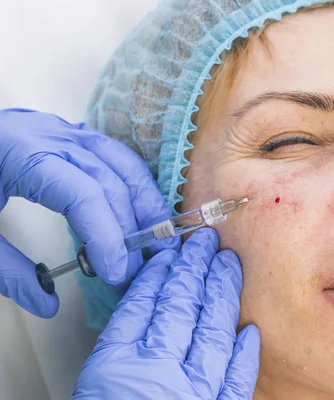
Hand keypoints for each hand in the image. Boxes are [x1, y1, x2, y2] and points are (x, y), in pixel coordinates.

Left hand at [0, 108, 178, 317]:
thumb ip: (8, 270)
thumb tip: (48, 304)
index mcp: (24, 154)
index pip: (84, 195)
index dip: (108, 236)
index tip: (115, 272)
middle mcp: (53, 136)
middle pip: (112, 180)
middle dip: (131, 226)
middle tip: (139, 267)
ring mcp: (65, 130)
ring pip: (123, 162)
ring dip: (144, 202)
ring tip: (156, 238)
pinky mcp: (71, 135)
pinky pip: (115, 157)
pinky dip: (133, 185)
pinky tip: (139, 210)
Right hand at [72, 228, 260, 399]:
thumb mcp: (98, 384)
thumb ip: (123, 347)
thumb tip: (149, 304)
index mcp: (118, 369)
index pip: (144, 305)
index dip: (159, 274)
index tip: (170, 254)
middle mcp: (158, 378)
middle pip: (181, 308)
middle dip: (195, 270)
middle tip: (205, 243)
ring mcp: (192, 396)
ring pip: (212, 331)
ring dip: (222, 293)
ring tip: (228, 265)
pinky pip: (236, 380)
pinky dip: (244, 352)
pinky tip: (249, 329)